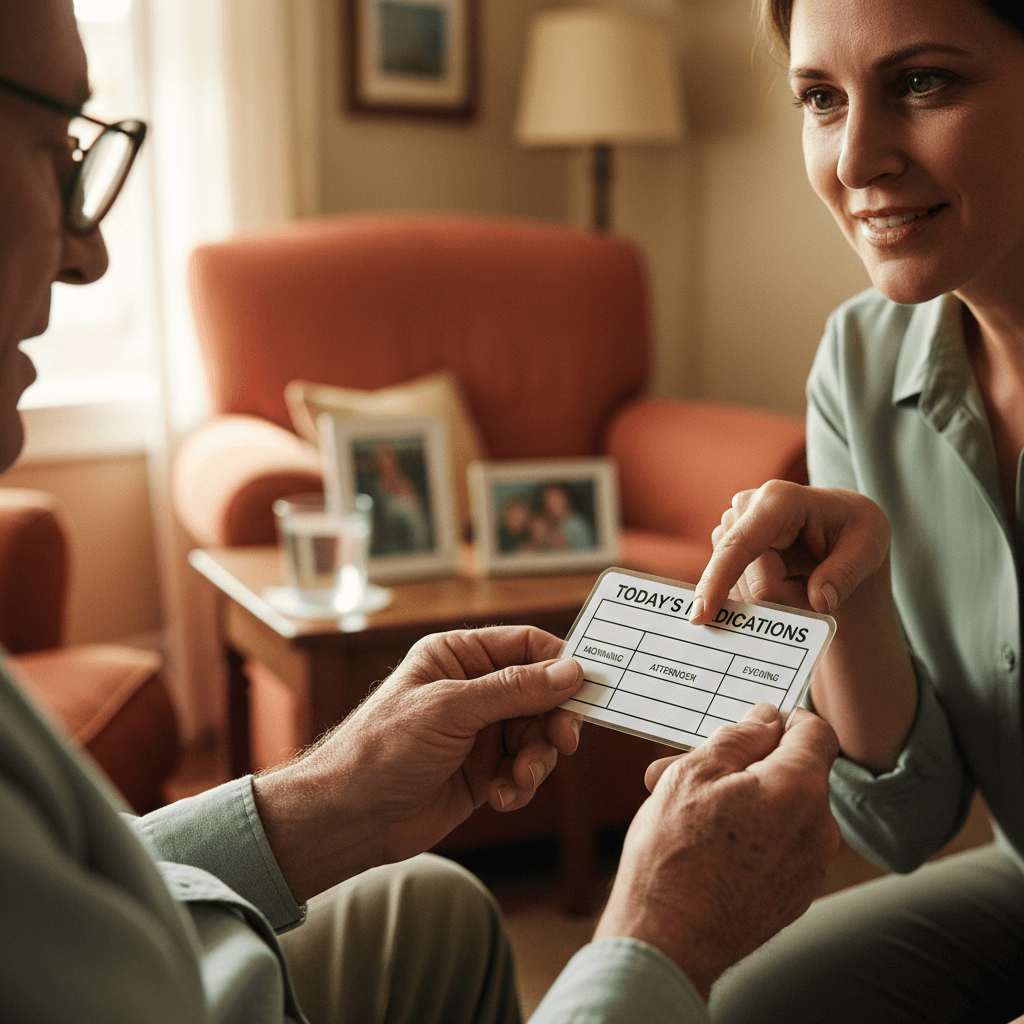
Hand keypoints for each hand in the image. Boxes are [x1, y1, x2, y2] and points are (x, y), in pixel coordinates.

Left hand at [252, 626, 582, 901]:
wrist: (349, 817)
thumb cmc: (384, 748)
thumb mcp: (451, 709)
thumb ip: (514, 689)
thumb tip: (571, 670)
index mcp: (459, 656)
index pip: (527, 646)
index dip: (561, 663)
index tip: (587, 690)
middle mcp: (473, 689)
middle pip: (542, 694)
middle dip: (553, 721)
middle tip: (562, 743)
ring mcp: (480, 731)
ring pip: (538, 736)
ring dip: (536, 760)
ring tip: (517, 780)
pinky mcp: (484, 771)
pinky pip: (524, 770)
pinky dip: (521, 785)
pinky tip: (500, 798)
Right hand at [593, 704, 839, 1000]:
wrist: (667, 942)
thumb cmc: (674, 854)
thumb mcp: (694, 772)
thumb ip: (738, 737)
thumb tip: (765, 719)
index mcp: (800, 788)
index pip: (814, 730)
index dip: (783, 717)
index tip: (751, 721)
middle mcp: (819, 829)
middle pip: (791, 772)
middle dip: (744, 763)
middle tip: (688, 766)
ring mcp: (809, 868)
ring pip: (780, 809)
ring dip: (740, 798)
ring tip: (683, 807)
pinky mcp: (793, 896)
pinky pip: (778, 845)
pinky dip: (747, 833)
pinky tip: (700, 842)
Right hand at [689, 480, 890, 624]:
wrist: (839, 531)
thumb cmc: (856, 533)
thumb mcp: (869, 547)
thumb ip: (846, 574)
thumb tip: (819, 600)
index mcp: (778, 499)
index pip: (739, 546)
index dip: (718, 579)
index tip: (701, 615)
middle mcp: (745, 505)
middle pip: (747, 578)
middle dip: (782, 597)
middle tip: (821, 588)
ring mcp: (731, 524)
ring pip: (739, 587)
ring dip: (774, 598)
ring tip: (804, 578)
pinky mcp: (724, 542)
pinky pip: (731, 587)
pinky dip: (759, 596)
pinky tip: (785, 580)